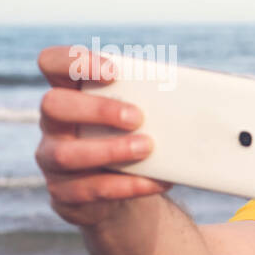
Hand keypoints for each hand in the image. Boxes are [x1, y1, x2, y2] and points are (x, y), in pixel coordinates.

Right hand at [34, 46, 169, 226]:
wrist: (123, 190)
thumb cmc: (133, 139)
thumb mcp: (142, 117)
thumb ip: (156, 102)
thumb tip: (202, 101)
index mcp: (69, 93)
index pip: (52, 63)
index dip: (73, 61)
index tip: (114, 71)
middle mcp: (54, 124)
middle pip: (53, 105)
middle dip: (97, 109)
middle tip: (138, 116)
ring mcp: (52, 159)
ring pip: (65, 154)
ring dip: (110, 150)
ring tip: (148, 148)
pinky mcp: (64, 193)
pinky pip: (89, 190)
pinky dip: (126, 185)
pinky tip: (155, 181)